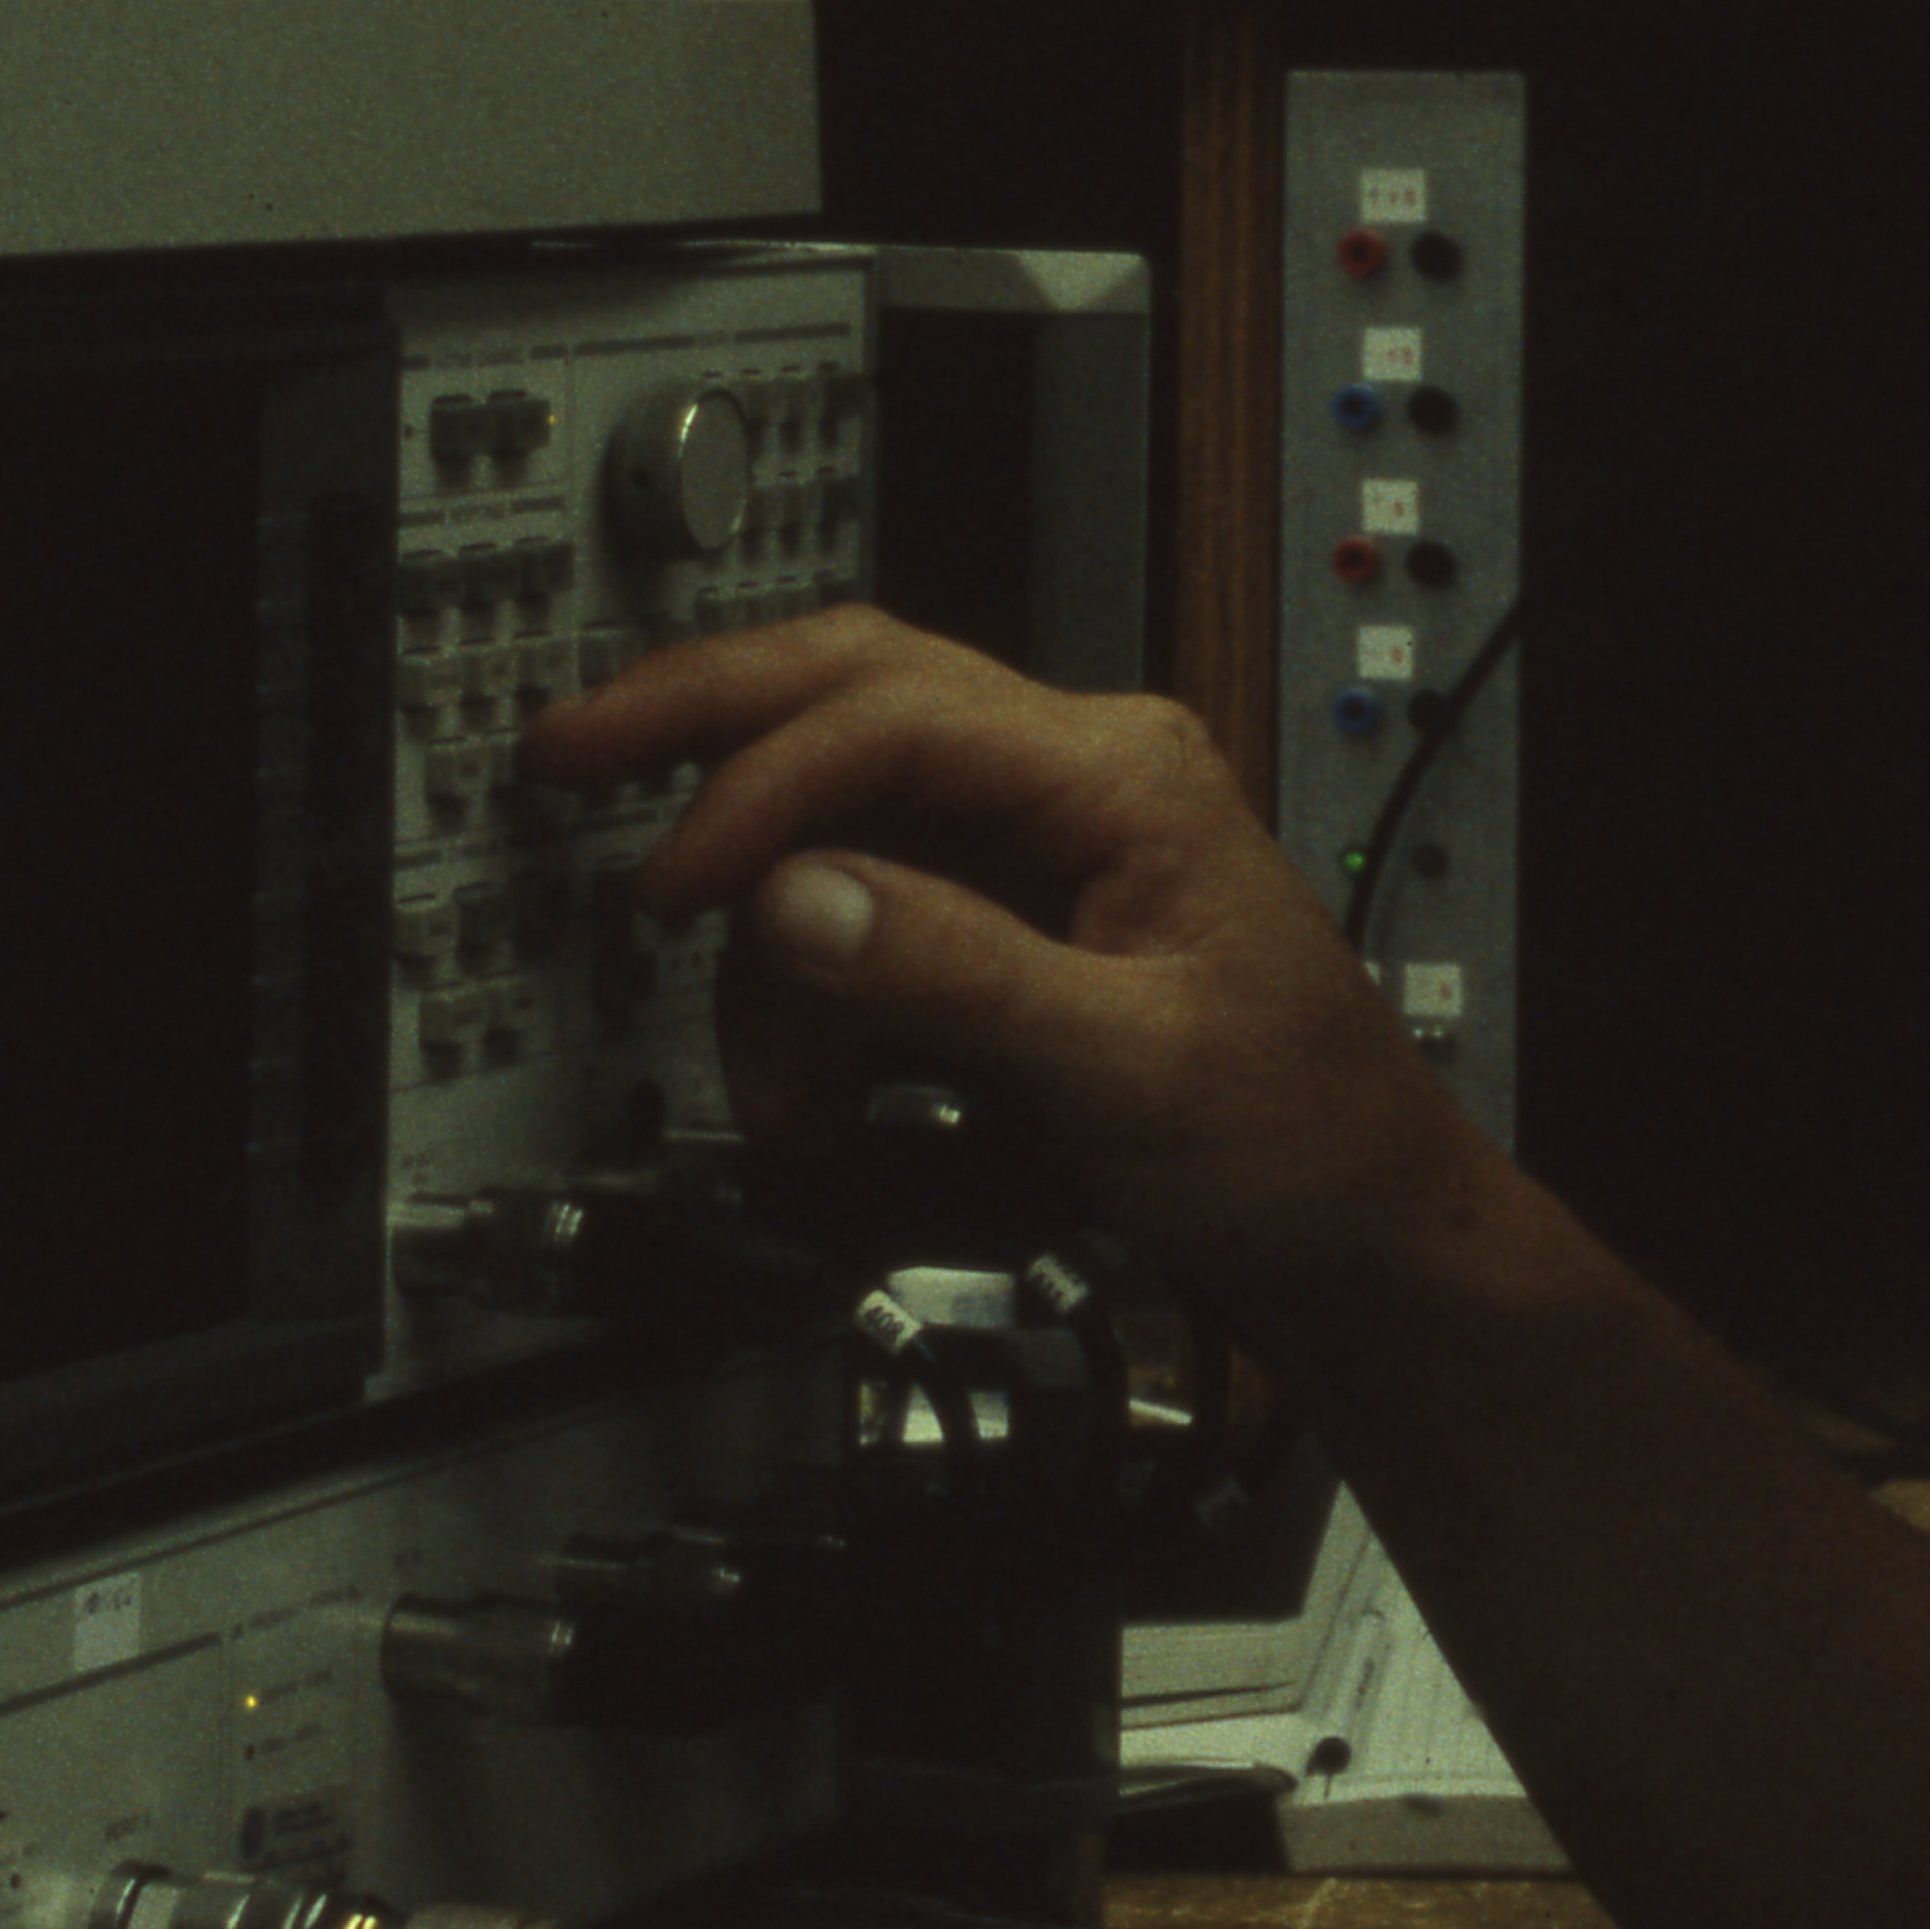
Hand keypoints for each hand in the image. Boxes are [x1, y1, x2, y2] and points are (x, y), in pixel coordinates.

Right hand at [527, 608, 1499, 1324]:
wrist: (1364, 1239)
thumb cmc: (1302, 1145)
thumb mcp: (1127, 1067)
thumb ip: (956, 973)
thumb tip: (798, 891)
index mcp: (1121, 774)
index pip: (890, 716)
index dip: (759, 792)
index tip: (674, 887)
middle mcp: (1076, 776)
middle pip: (845, 689)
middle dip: (699, 725)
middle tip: (566, 756)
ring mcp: (1038, 843)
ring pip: (835, 818)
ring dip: (773, 955)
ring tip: (786, 1099)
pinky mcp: (1007, 920)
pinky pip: (862, 914)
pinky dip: (812, 1000)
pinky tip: (823, 1097)